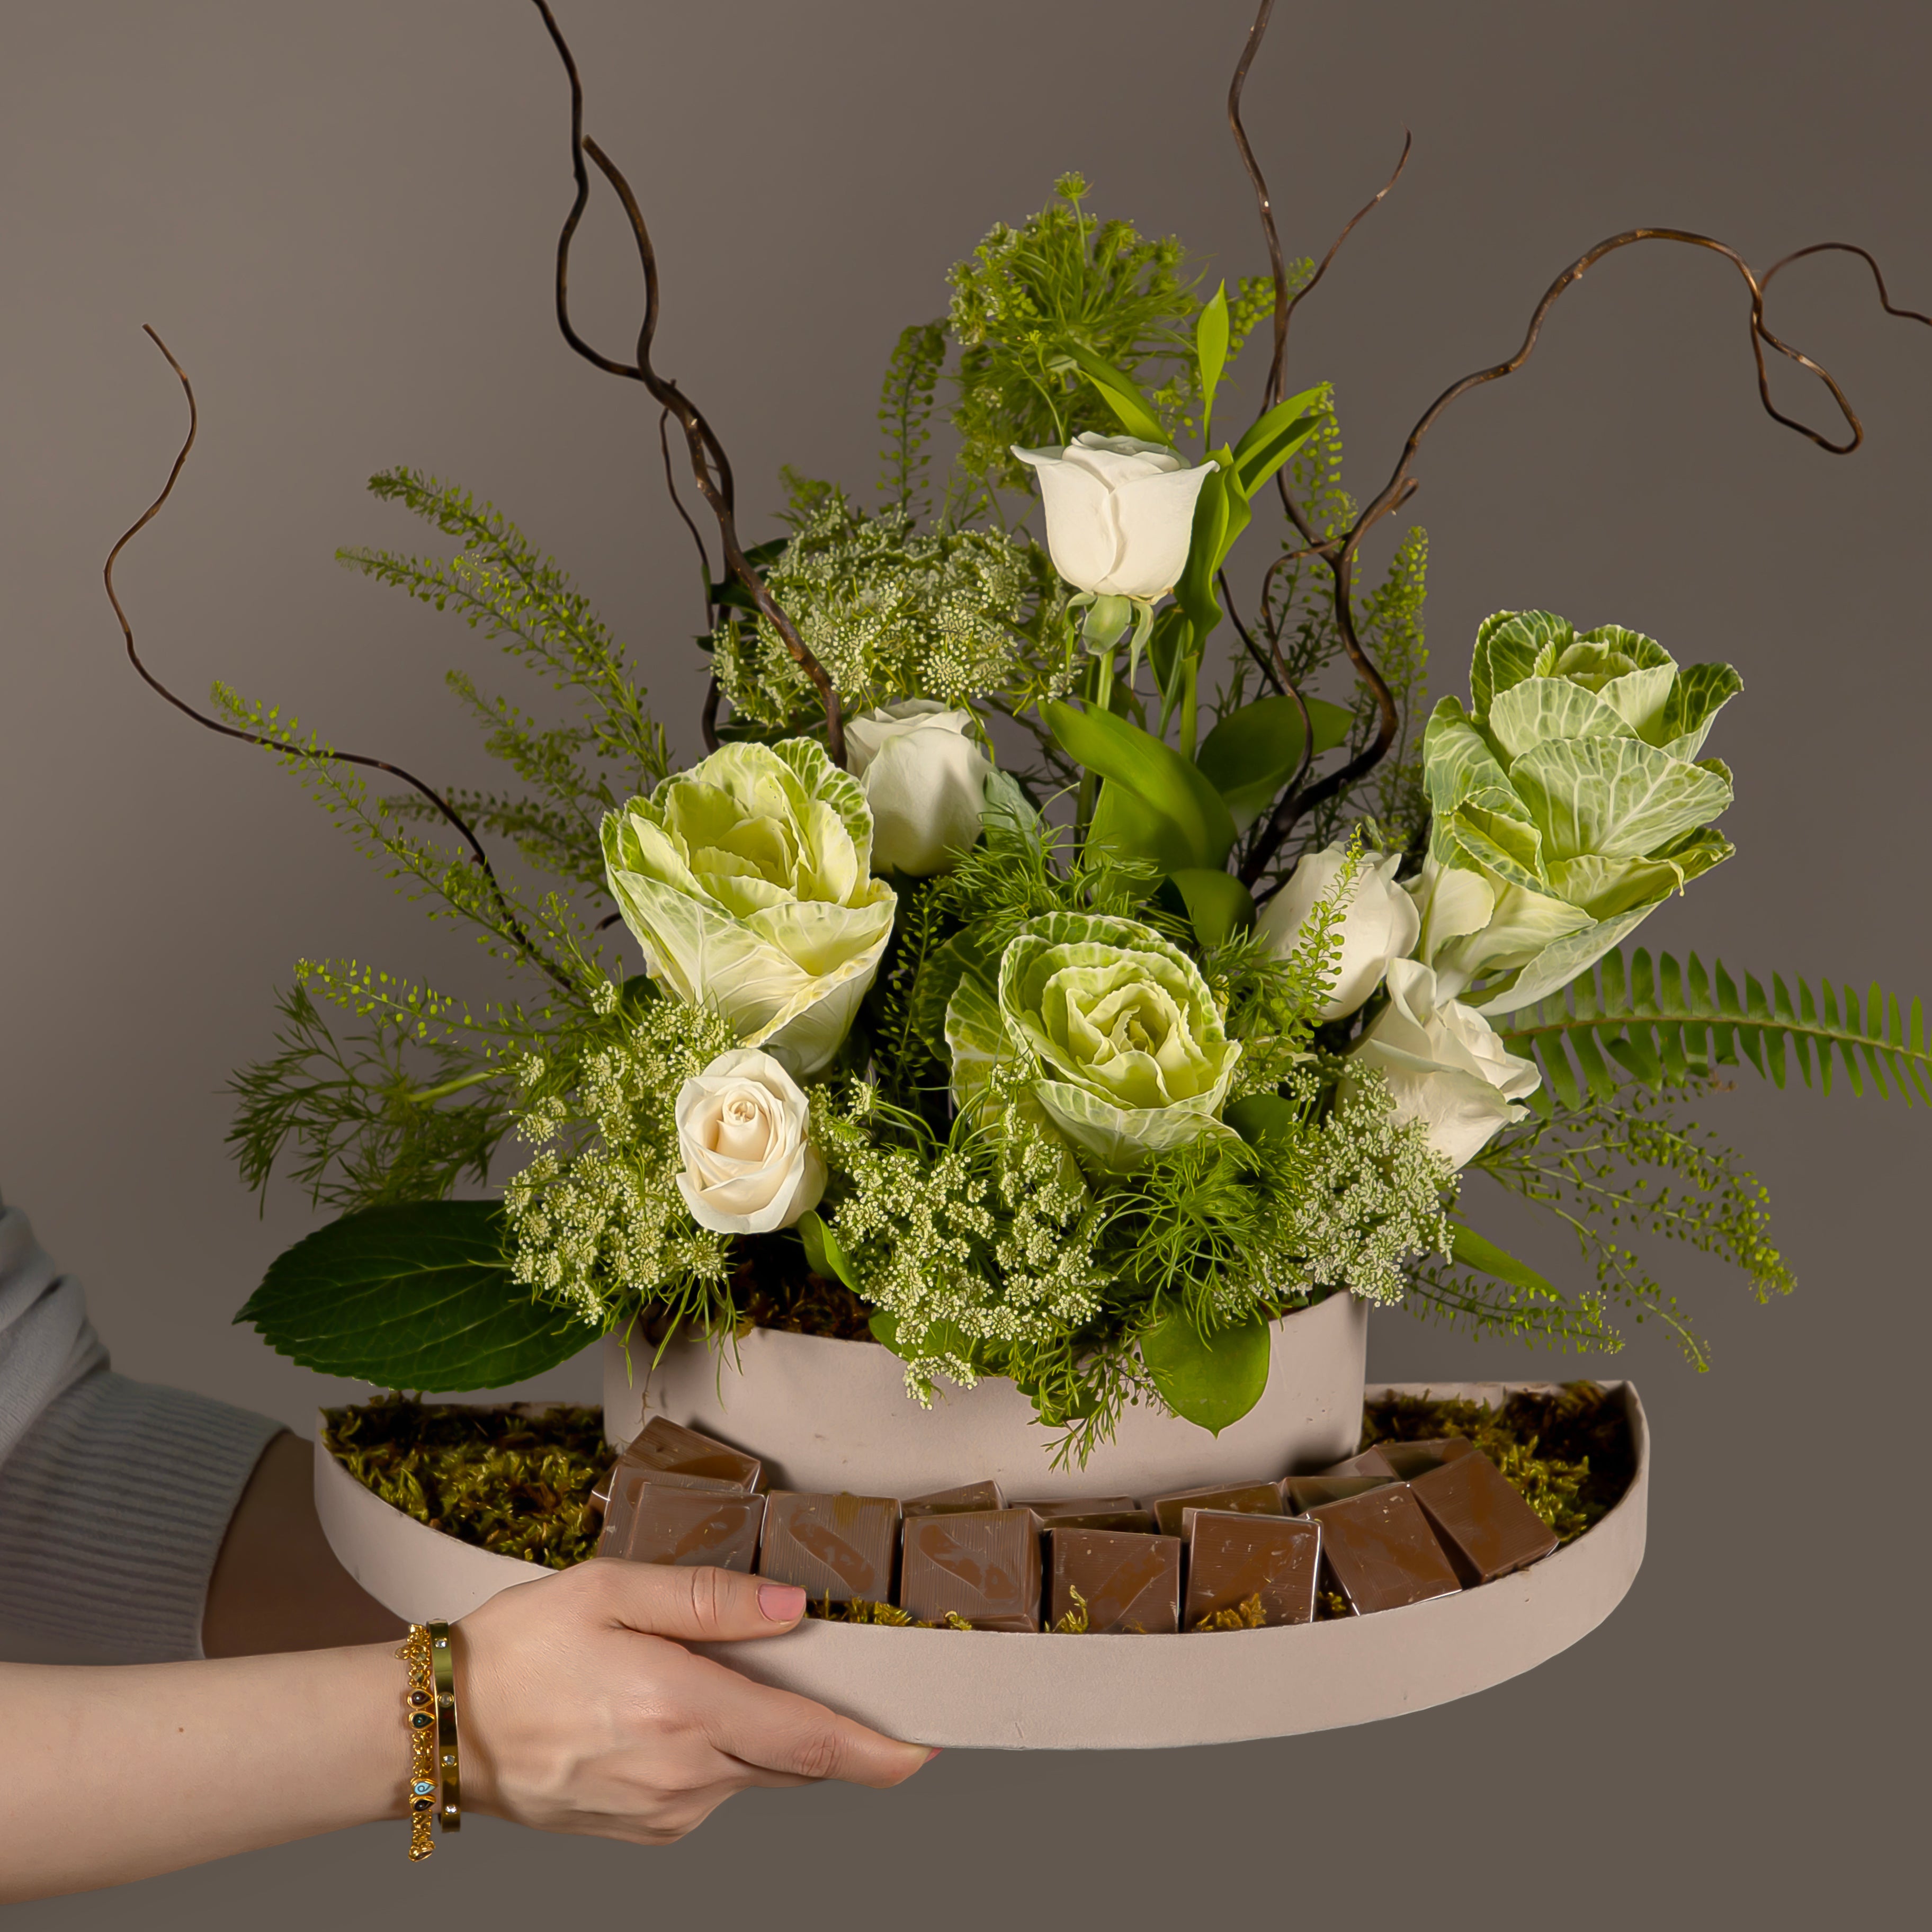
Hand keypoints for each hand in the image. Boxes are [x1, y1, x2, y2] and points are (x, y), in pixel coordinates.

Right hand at [456, 1559, 932, 1842]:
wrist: (441, 1730)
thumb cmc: (520, 1648)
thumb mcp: (608, 1591)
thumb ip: (708, 1599)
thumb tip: (791, 1608)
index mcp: (681, 1712)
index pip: (812, 1743)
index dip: (881, 1750)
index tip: (931, 1745)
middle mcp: (683, 1776)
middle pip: (795, 1759)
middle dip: (833, 1727)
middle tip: (844, 1674)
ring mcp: (666, 1811)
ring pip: (755, 1771)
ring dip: (765, 1729)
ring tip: (717, 1673)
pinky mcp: (648, 1828)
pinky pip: (715, 1787)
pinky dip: (722, 1749)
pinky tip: (677, 1708)